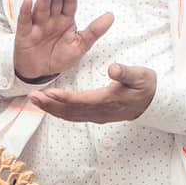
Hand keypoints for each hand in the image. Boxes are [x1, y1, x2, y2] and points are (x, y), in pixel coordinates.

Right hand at [14, 0, 113, 81]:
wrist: (41, 73)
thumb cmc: (59, 57)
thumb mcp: (81, 45)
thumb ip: (95, 31)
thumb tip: (111, 16)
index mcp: (65, 20)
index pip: (69, 3)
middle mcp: (51, 19)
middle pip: (55, 1)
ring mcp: (37, 25)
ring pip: (42, 7)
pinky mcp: (25, 33)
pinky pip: (24, 20)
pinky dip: (25, 10)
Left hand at [30, 63, 156, 124]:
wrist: (153, 103)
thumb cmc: (146, 86)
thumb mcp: (141, 76)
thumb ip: (126, 72)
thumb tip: (112, 68)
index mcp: (107, 101)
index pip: (80, 101)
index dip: (63, 98)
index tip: (48, 92)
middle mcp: (99, 111)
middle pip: (69, 111)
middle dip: (49, 105)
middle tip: (32, 97)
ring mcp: (97, 115)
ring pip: (69, 115)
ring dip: (51, 109)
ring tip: (34, 100)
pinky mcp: (95, 115)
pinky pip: (73, 116)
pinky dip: (58, 111)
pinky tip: (48, 105)